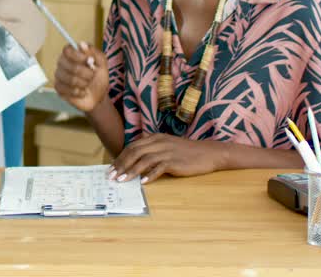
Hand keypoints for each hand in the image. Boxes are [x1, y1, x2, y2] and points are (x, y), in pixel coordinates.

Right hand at [53, 42, 107, 113]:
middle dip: (84, 72)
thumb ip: (94, 53)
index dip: (77, 55)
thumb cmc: (99, 79)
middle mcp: (63, 63)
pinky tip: (82, 92)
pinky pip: (66, 89)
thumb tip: (82, 44)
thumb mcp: (102, 64)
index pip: (67, 50)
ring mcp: (59, 76)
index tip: (88, 60)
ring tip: (87, 85)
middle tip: (92, 76)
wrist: (98, 97)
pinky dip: (78, 92)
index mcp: (72, 54)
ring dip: (83, 83)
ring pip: (68, 78)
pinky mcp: (58, 88)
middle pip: (66, 64)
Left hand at [108, 134, 225, 183]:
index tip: (111, 168)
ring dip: (131, 171)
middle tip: (112, 176)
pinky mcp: (175, 162)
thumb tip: (134, 161)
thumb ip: (151, 149)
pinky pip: (159, 168)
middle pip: (134, 152)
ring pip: (144, 160)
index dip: (120, 157)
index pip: (132, 147)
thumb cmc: (186, 152)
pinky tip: (143, 182)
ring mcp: (167, 151)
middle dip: (121, 164)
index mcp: (155, 138)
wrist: (208, 153)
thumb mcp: (166, 145)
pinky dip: (150, 175)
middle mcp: (159, 142)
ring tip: (122, 180)